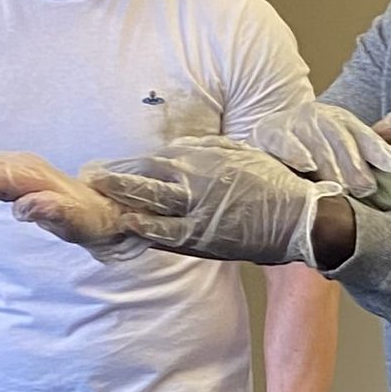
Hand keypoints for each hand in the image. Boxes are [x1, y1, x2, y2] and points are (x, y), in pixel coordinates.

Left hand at [77, 139, 323, 264]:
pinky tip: (130, 230)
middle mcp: (195, 186)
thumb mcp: (239, 152)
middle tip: (90, 181)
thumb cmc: (273, 182)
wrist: (299, 219)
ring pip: (150, 211)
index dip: (130, 165)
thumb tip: (177, 150)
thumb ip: (205, 149)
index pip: (155, 161)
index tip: (110, 167)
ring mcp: (197, 216)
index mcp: (203, 161)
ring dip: (123, 209)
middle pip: (144, 183)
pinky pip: (167, 237)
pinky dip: (146, 233)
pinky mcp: (204, 241)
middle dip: (114, 182)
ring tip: (101, 207)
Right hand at [251, 99, 390, 193]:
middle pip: (343, 143)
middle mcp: (320, 118)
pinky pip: (285, 144)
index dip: (379, 149)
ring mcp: (295, 125)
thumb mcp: (350, 140)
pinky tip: (308, 167)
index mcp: (343, 120)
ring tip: (340, 188)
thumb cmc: (318, 146)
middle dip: (355, 168)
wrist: (269, 134)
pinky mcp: (270, 133)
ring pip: (318, 147)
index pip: (365, 135)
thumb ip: (381, 138)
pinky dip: (297, 154)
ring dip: (330, 168)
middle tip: (365, 189)